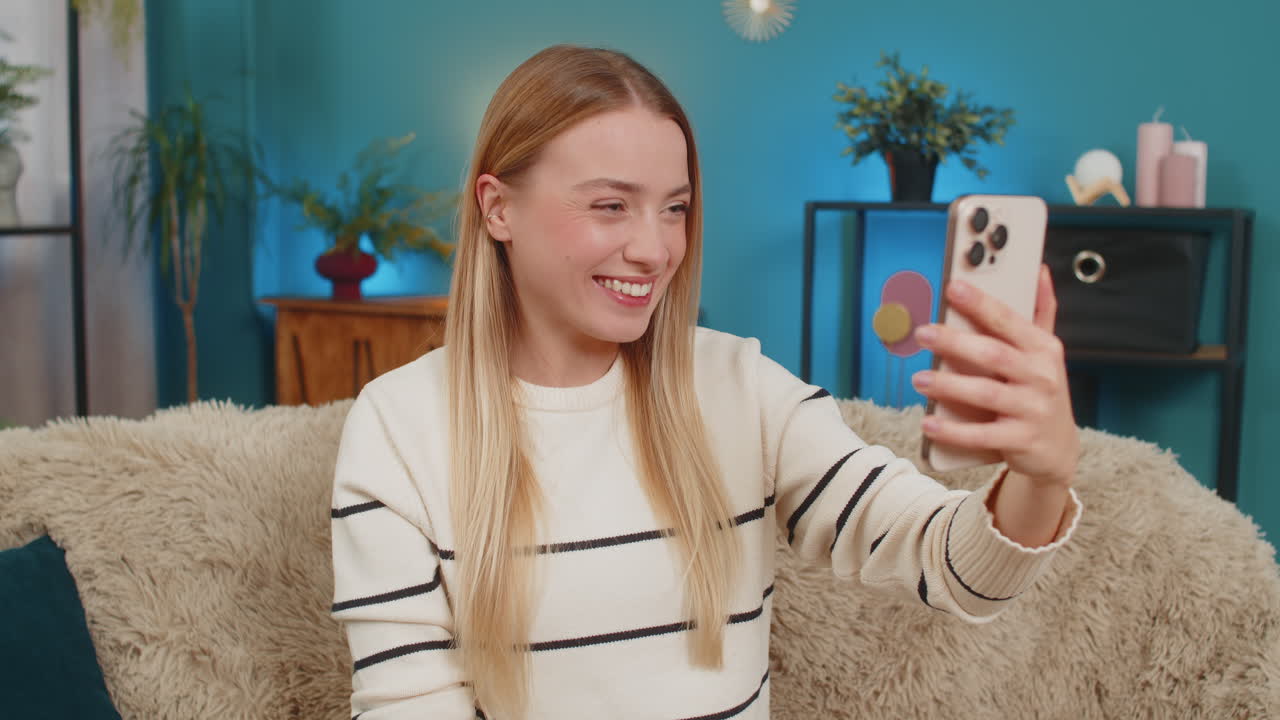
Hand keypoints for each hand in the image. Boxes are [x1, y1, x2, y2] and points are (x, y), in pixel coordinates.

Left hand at [911, 265, 1078, 487]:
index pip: (1009, 321)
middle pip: (993, 355)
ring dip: (949, 385)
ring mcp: (1033, 410)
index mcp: (1044, 349)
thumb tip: (1039, 270)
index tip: (953, 288)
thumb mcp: (1046, 352)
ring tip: (919, 379)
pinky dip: (953, 430)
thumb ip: (1041, 311)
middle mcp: (1042, 377)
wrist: (1059, 448)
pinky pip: (982, 434)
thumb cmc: (1041, 391)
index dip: (981, 304)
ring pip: (986, 393)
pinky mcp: (1021, 441)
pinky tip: (929, 422)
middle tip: (922, 333)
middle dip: (955, 342)